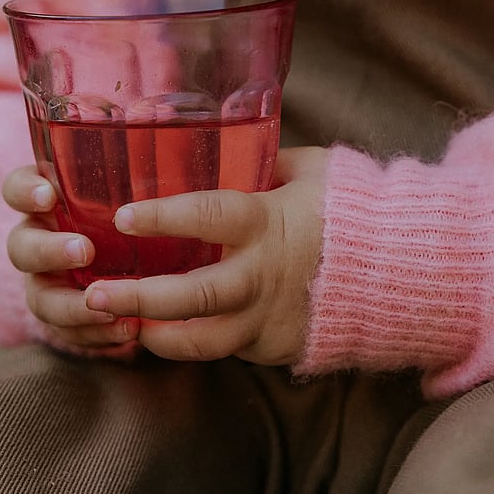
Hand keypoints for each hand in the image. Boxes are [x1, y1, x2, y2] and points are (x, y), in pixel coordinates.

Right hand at [3, 165, 139, 350]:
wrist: (141, 259)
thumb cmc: (135, 205)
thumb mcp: (133, 181)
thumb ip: (140, 163)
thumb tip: (191, 128)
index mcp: (46, 201)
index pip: (17, 187)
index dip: (25, 191)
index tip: (48, 194)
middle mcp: (38, 240)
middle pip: (21, 246)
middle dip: (48, 251)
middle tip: (83, 252)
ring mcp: (47, 283)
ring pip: (40, 298)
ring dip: (72, 306)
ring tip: (111, 310)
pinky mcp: (65, 321)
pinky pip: (69, 334)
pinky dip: (96, 336)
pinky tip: (128, 334)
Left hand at [84, 146, 327, 365]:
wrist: (399, 269)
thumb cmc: (348, 208)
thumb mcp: (310, 170)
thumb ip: (263, 162)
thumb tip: (225, 144)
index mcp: (266, 222)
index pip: (208, 216)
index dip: (163, 217)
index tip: (122, 216)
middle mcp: (261, 274)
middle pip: (192, 295)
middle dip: (138, 296)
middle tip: (94, 294)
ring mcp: (267, 316)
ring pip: (203, 340)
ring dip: (156, 334)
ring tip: (119, 326)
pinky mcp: (274, 345)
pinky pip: (226, 349)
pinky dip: (191, 344)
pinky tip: (160, 334)